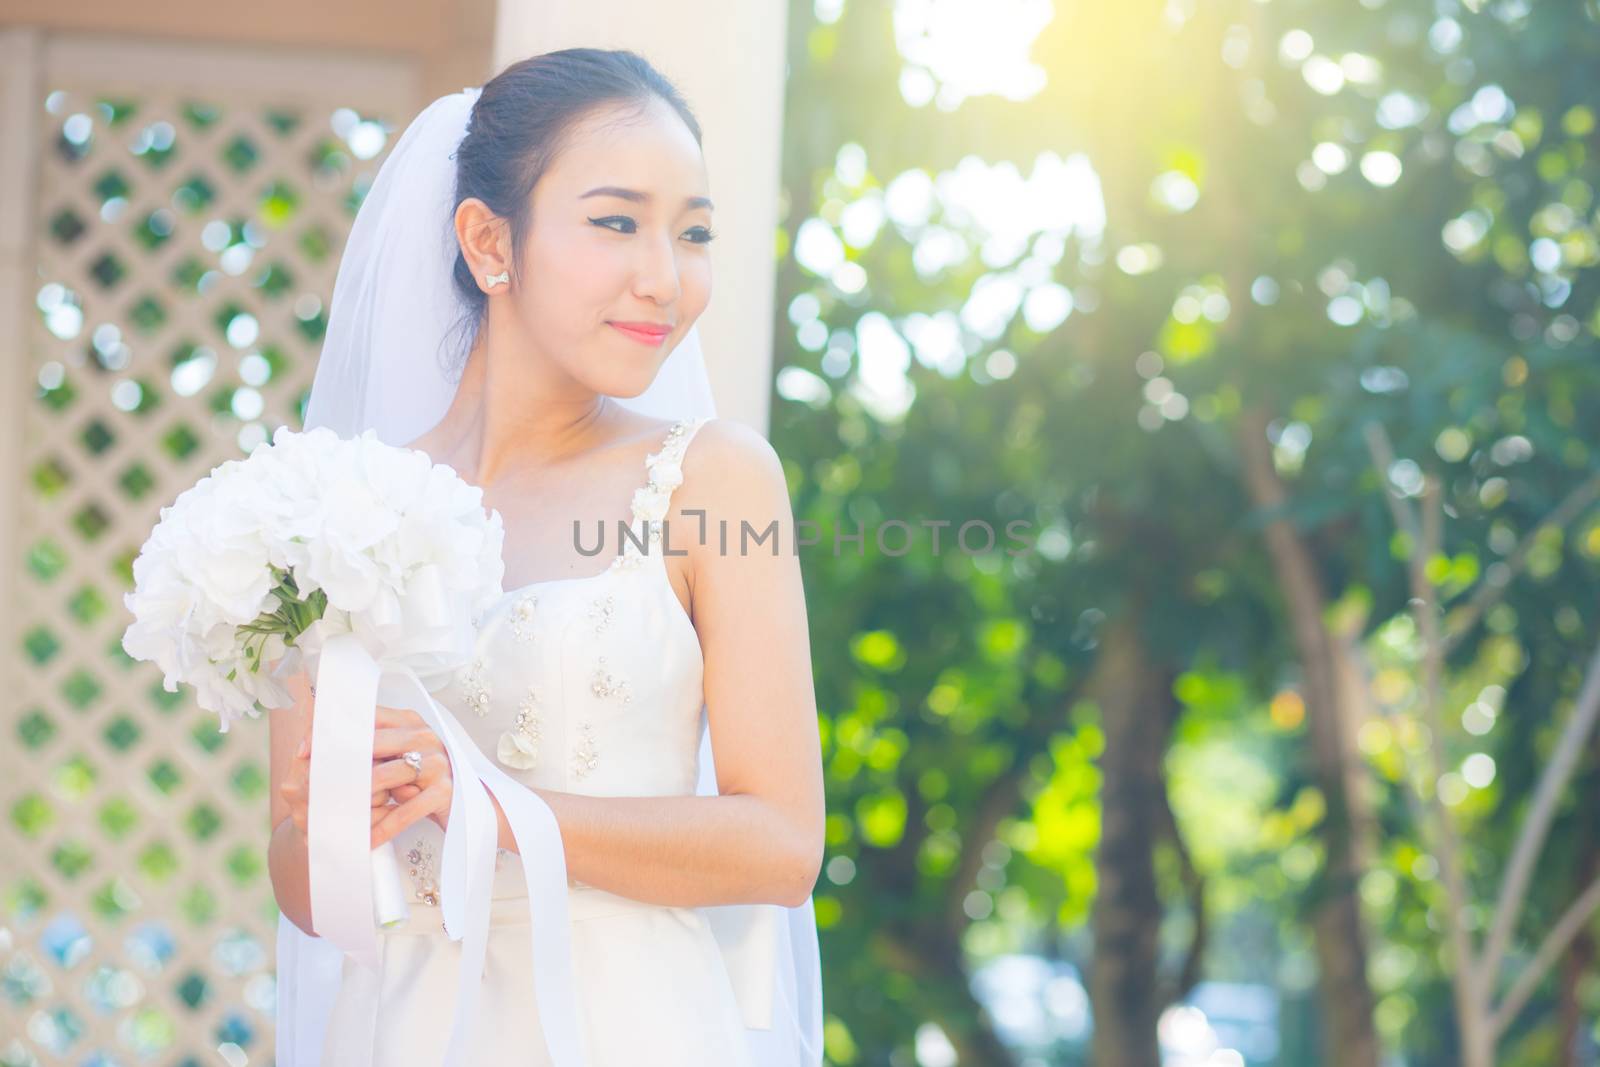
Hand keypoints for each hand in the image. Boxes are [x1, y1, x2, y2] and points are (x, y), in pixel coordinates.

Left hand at [279, 702, 454, 848]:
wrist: (469, 803)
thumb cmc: (422, 779)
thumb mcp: (397, 756)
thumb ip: (368, 747)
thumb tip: (312, 748)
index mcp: (409, 721)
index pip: (364, 717)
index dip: (331, 732)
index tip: (302, 752)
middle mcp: (425, 736)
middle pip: (371, 746)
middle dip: (338, 767)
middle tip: (310, 784)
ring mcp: (438, 764)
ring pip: (385, 777)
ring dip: (358, 798)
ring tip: (333, 812)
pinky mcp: (444, 792)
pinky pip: (405, 811)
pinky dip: (382, 827)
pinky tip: (365, 838)